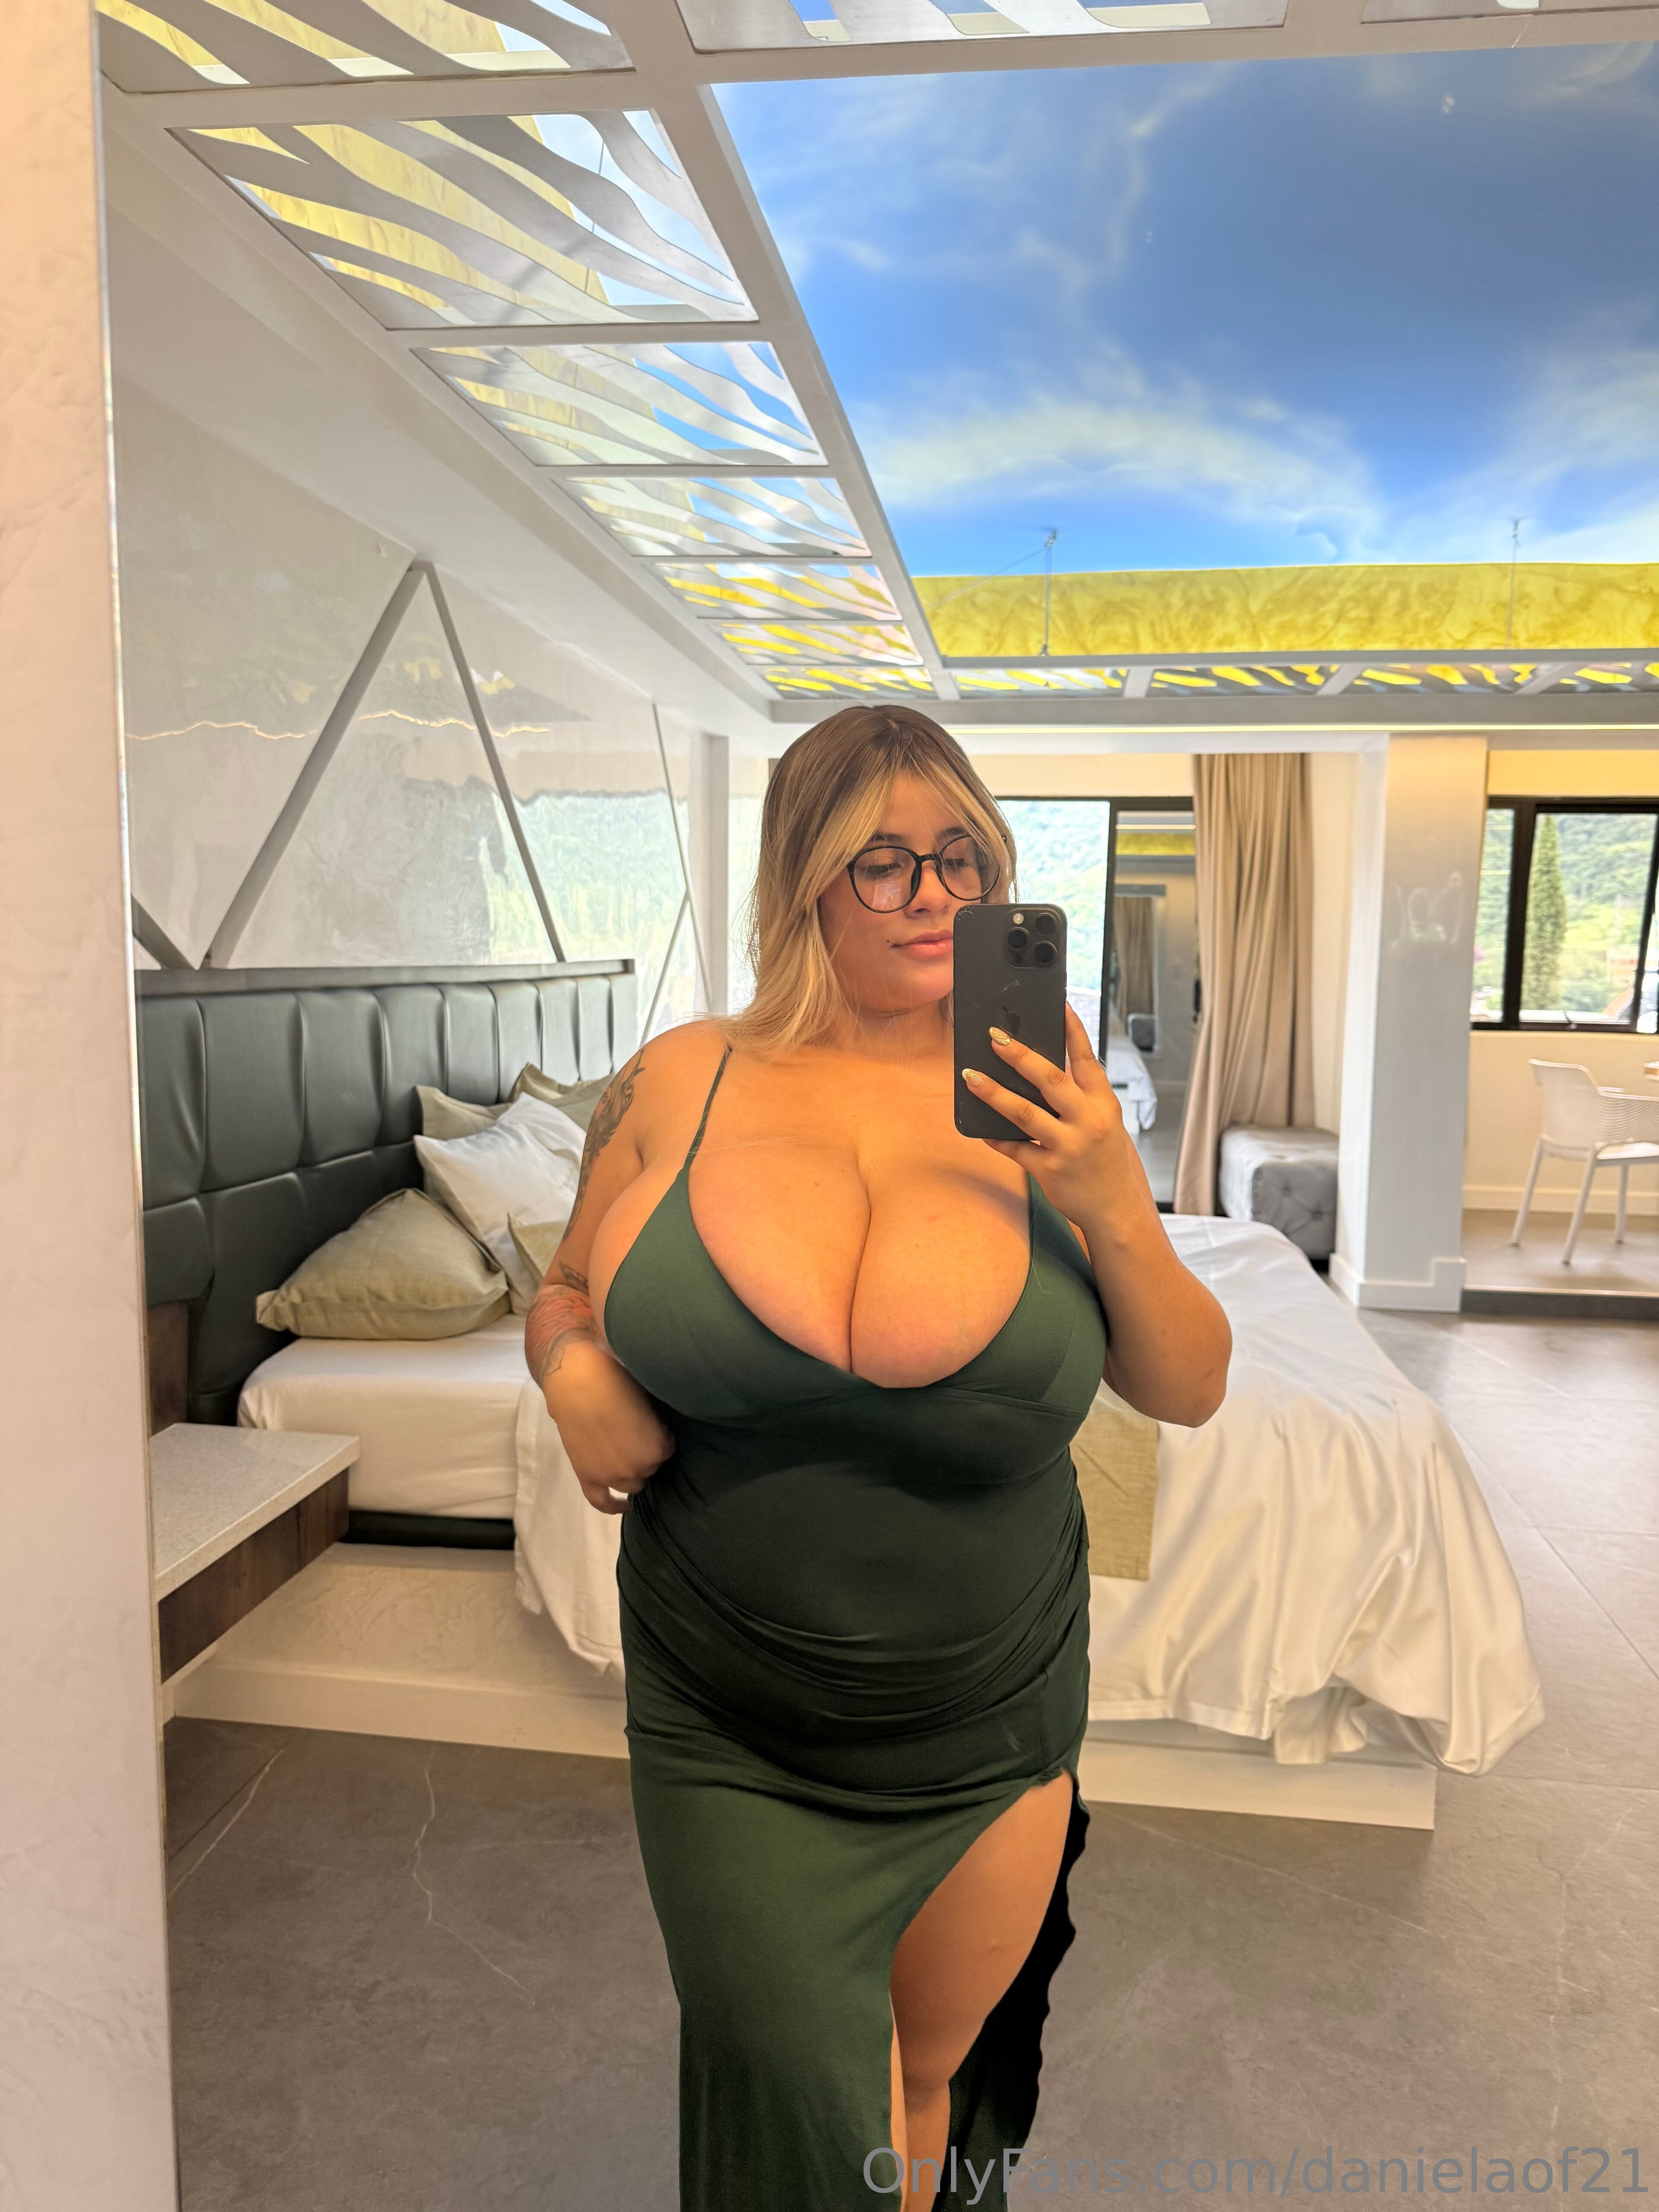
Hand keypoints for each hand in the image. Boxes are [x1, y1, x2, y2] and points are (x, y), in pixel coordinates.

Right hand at [542, 1340, 673, 1515]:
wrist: (576, 1379)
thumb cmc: (616, 1380)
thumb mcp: (650, 1398)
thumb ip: (659, 1421)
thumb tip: (664, 1426)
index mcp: (658, 1448)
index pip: (667, 1450)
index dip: (659, 1435)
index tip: (650, 1421)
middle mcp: (637, 1468)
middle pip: (650, 1468)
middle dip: (646, 1452)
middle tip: (633, 1431)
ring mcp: (610, 1476)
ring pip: (631, 1485)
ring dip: (632, 1472)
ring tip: (626, 1454)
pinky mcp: (586, 1476)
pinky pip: (601, 1501)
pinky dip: (613, 1506)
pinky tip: (624, 1506)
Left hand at [962, 1004, 1143, 1237]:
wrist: (1116, 1209)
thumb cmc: (1107, 1160)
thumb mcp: (1106, 1123)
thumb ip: (1081, 1099)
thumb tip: (1044, 1071)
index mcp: (1104, 1104)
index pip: (1088, 1060)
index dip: (1073, 1031)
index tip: (1059, 1005)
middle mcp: (1087, 1121)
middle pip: (1051, 1080)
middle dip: (1020, 1056)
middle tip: (995, 1037)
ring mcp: (1068, 1146)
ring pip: (1025, 1113)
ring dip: (994, 1093)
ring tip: (971, 1077)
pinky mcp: (1049, 1170)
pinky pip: (1016, 1150)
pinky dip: (996, 1138)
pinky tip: (979, 1128)